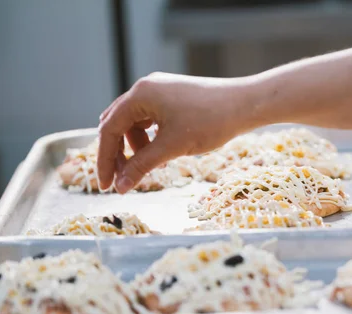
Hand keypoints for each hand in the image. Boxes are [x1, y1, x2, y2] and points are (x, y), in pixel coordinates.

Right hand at [97, 72, 251, 192]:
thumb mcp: (172, 147)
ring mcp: (160, 90)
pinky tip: (163, 154)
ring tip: (152, 166)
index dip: (105, 160)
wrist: (246, 104)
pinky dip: (151, 139)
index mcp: (140, 95)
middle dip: (117, 154)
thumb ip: (142, 166)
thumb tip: (120, 187)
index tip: (105, 185)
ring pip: (135, 124)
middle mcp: (146, 88)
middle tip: (121, 181)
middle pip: (118, 124)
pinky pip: (151, 120)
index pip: (109, 129)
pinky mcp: (173, 97)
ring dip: (136, 148)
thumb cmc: (210, 121)